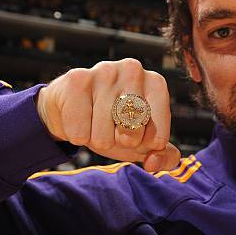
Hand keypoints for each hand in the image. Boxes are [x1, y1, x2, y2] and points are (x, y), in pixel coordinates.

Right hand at [36, 58, 179, 172]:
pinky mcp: (78, 79)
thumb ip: (164, 157)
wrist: (71, 108)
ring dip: (98, 140)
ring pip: (103, 137)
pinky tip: (79, 120)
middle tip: (114, 128)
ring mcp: (105, 71)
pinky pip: (79, 132)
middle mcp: (134, 71)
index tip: (136, 135)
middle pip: (132, 133)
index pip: (157, 139)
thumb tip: (152, 163)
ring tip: (95, 122)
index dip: (143, 147)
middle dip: (121, 142)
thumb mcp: (143, 141)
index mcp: (156, 85)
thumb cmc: (113, 124)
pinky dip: (78, 136)